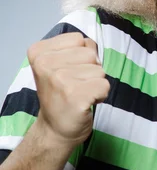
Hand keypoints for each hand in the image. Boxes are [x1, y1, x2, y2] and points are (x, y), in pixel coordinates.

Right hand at [28, 32, 109, 147]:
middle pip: (90, 54)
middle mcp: (45, 64)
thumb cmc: (61, 95)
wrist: (54, 130)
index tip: (69, 72)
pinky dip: (101, 95)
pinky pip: (105, 85)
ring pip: (99, 70)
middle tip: (76, 86)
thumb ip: (76, 48)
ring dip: (95, 83)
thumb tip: (91, 44)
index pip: (79, 39)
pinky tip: (86, 103)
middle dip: (90, 70)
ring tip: (80, 94)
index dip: (81, 56)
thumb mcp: (60, 64)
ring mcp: (60, 80)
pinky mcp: (75, 96)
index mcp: (39, 52)